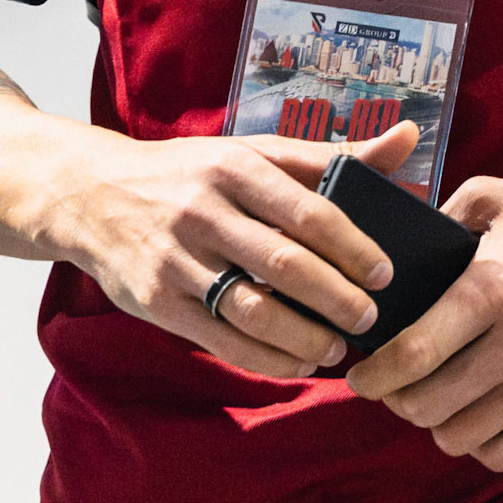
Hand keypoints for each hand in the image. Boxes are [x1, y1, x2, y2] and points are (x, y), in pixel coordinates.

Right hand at [57, 121, 419, 380]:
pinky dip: (265, 358)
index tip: (387, 274)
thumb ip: (331, 157)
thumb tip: (410, 140)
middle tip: (373, 319)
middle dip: (337, 298)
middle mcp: (205, 209)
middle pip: (285, 263)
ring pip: (252, 309)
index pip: (308, 209)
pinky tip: (297, 361)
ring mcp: (177, 259)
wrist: (92, 194)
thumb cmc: (193, 174)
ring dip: (304, 336)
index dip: (353, 246)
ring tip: (338, 347)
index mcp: (236, 166)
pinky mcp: (156, 301)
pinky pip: (220, 339)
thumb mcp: (253, 153)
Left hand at [345, 174, 502, 470]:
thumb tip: (397, 256)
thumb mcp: (498, 196)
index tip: (359, 377)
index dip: (374, 376)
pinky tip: (473, 416)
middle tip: (392, 385)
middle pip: (428, 405)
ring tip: (431, 399)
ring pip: (462, 437)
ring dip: (436, 424)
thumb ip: (442, 220)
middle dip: (398, 401)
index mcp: (491, 286)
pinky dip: (478, 443)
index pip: (412, 354)